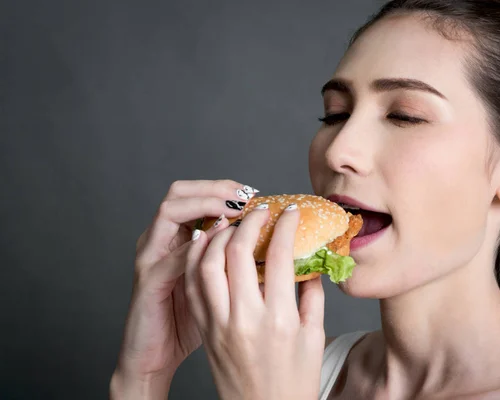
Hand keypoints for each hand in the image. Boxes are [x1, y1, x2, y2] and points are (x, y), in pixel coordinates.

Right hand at [110, 180, 258, 398]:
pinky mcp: (149, 281)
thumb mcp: (216, 284)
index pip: (196, 195)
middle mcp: (160, 240)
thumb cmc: (189, 320)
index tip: (255, 194)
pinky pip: (171, 255)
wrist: (154, 355)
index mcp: (177, 237)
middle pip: (179, 192)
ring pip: (170, 212)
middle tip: (245, 196)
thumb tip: (277, 251)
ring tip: (234, 211)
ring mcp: (151, 257)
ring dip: (204, 205)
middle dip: (214, 188)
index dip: (224, 188)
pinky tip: (220, 244)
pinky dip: (196, 246)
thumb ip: (237, 263)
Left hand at [185, 203, 325, 399]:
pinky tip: (207, 246)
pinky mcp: (205, 330)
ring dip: (218, 236)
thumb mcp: (314, 338)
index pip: (279, 256)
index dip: (285, 226)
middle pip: (238, 252)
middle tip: (259, 210)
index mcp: (279, 319)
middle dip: (248, 222)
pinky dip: (197, 260)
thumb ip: (312, 296)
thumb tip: (308, 263)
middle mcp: (245, 318)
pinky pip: (194, 286)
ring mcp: (219, 324)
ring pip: (207, 265)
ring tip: (231, 222)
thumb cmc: (294, 382)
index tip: (290, 212)